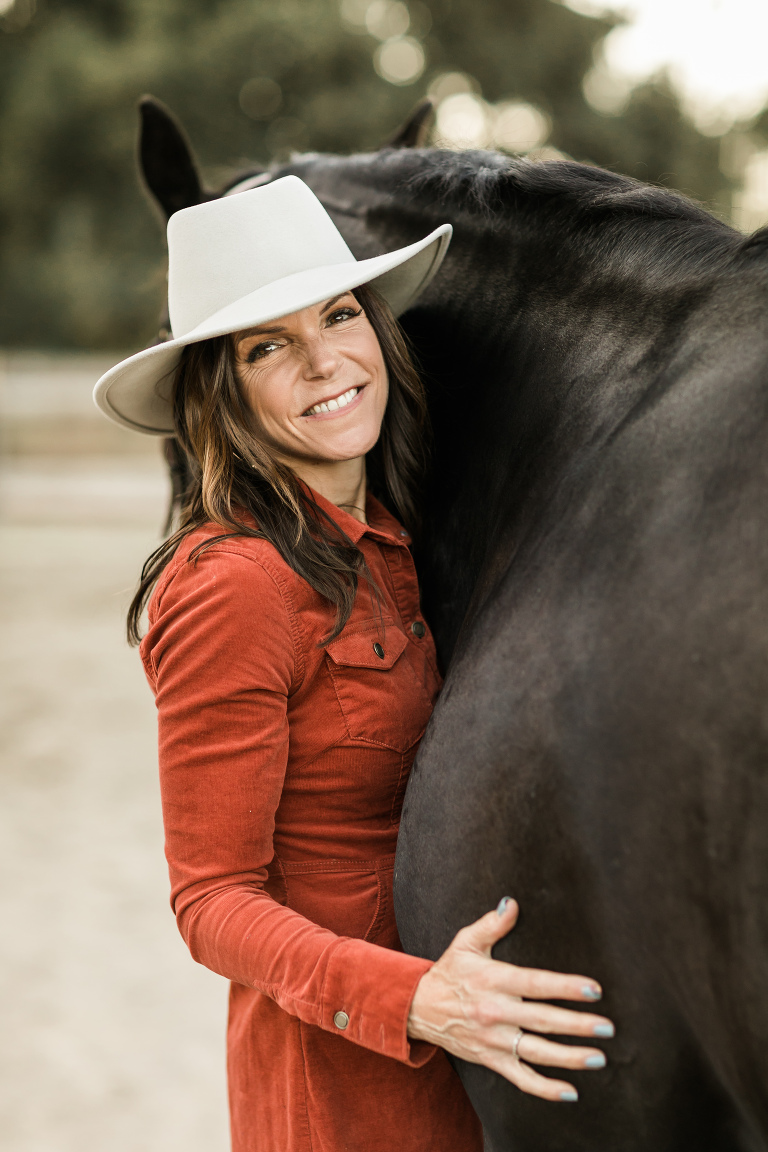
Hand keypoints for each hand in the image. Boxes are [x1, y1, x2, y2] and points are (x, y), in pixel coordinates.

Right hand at [407, 898, 613, 1101]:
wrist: (418, 1008)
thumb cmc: (449, 971)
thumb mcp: (466, 942)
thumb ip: (492, 924)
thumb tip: (512, 903)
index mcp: (493, 980)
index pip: (535, 983)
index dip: (565, 987)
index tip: (594, 989)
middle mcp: (495, 1011)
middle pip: (542, 1020)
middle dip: (578, 1025)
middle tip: (608, 1028)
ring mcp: (493, 1040)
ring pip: (537, 1052)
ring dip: (570, 1057)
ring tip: (599, 1057)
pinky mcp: (490, 1060)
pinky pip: (521, 1078)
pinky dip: (545, 1089)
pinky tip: (571, 1092)